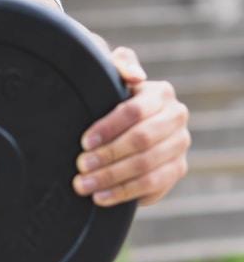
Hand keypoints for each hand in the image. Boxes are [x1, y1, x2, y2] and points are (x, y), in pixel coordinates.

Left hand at [72, 47, 190, 206]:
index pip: (134, 111)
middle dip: (107, 156)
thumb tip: (135, 76)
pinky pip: (153, 186)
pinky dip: (124, 194)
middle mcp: (177, 118)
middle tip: (80, 166)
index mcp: (161, 93)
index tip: (84, 142)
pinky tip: (100, 198)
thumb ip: (119, 64)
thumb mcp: (110, 74)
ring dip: (112, 178)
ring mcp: (180, 146)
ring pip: (147, 167)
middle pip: (141, 141)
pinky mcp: (177, 170)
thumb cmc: (109, 95)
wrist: (122, 124)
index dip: (108, 128)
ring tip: (83, 185)